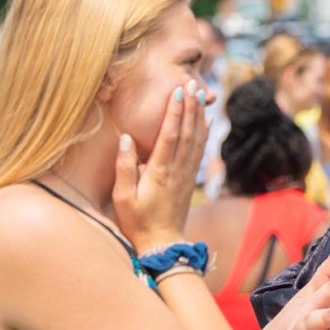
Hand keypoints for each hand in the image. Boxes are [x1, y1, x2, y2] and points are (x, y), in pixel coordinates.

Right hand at [113, 85, 210, 253]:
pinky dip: (204, 133)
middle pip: (188, 133)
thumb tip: (126, 138)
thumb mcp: (123, 197)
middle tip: (193, 83)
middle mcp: (177, 171)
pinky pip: (199, 152)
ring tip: (201, 95)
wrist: (162, 245)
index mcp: (160, 172)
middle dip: (191, 107)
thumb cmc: (137, 221)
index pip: (170, 135)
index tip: (178, 91)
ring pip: (197, 140)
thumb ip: (124, 167)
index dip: (175, 112)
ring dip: (199, 116)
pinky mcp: (190, 181)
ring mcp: (186, 176)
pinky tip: (207, 121)